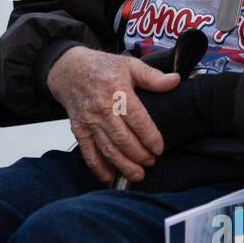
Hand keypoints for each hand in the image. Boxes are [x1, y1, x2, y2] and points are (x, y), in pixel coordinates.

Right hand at [45, 46, 180, 183]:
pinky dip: (98, 167)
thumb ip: (152, 76)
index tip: (159, 148)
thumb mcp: (129, 65)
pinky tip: (109, 177)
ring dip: (123, 165)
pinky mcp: (79, 130)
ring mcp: (89, 121)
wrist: (69, 69)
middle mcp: (102, 109)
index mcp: (117, 91)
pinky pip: (88, 152)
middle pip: (123, 139)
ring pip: (107, 149)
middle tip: (151, 162)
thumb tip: (175, 81)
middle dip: (139, 155)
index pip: (137, 120)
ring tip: (137, 175)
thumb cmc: (101, 67)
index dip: (150, 137)